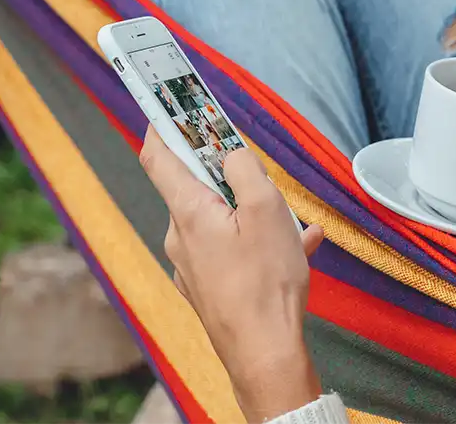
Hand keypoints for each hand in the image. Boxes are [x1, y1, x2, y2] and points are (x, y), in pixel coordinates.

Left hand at [139, 126, 324, 421]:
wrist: (265, 352)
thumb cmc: (265, 283)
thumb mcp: (266, 211)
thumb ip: (245, 171)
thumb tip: (233, 153)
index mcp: (189, 211)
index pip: (159, 156)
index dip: (160, 125)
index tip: (166, 103)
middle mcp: (181, 236)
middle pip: (196, 187)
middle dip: (229, 176)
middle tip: (262, 179)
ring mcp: (193, 264)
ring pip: (221, 220)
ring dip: (254, 212)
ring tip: (294, 224)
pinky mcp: (209, 286)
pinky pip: (232, 249)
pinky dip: (258, 241)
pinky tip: (297, 246)